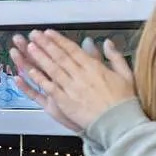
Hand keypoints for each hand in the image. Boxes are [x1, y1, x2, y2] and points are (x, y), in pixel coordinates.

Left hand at [9, 30, 137, 132]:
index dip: (59, 40)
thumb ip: (115, 56)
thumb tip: (107, 42)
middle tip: (34, 35)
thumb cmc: (124, 101)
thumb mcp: (126, 74)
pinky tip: (31, 71)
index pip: (73, 50)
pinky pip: (49, 88)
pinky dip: (40, 79)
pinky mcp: (65, 102)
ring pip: (52, 69)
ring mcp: (71, 89)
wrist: (119, 123)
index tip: (48, 33)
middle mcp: (80, 75)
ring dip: (40, 57)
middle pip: (60, 57)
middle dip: (45, 44)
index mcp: (94, 67)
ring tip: (29, 47)